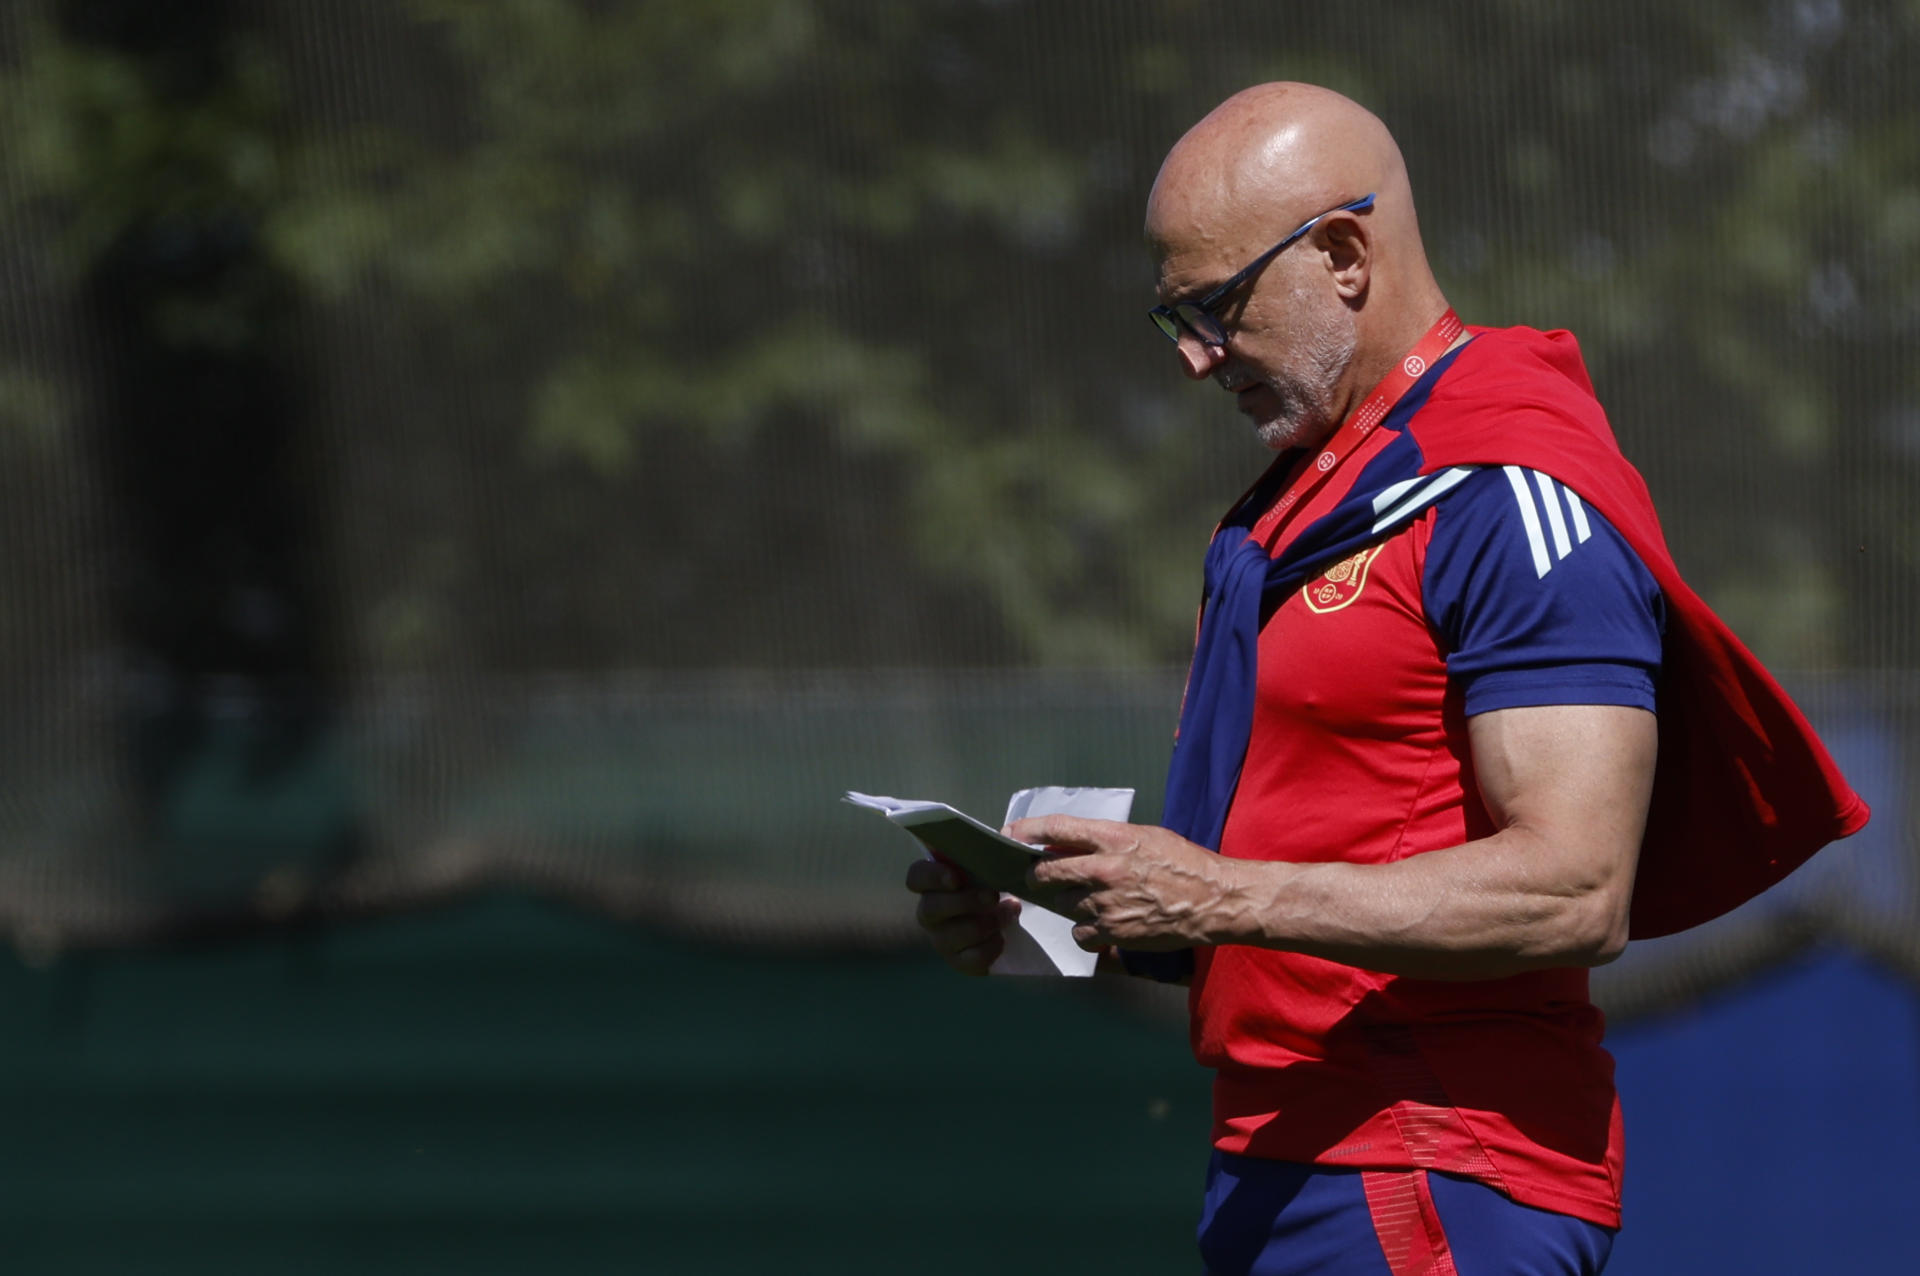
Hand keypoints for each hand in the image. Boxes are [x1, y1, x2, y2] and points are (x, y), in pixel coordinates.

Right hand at [905, 857, 1021, 975]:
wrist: (1009, 920)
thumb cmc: (992, 885)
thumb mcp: (988, 867)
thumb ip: (984, 855)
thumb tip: (999, 841)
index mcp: (932, 884)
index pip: (916, 877)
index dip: (932, 877)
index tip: (956, 877)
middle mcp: (930, 913)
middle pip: (932, 908)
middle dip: (965, 902)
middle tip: (992, 895)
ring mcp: (942, 940)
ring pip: (953, 935)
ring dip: (986, 924)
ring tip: (1009, 913)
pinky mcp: (959, 962)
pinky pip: (971, 959)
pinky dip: (991, 947)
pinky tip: (1003, 937)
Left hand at [1009, 816, 1250, 951]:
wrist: (1215, 900)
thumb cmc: (1184, 863)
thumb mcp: (1145, 837)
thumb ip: (1105, 840)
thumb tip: (1067, 845)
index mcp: (1113, 838)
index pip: (1056, 828)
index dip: (1027, 830)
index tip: (1009, 833)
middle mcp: (1104, 869)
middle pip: (1046, 872)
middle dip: (1034, 876)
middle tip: (1035, 877)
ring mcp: (1107, 903)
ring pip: (1062, 904)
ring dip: (1068, 903)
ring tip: (1092, 900)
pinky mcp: (1113, 932)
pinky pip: (1080, 932)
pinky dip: (1085, 929)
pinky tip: (1102, 923)